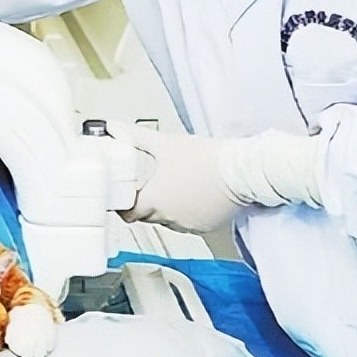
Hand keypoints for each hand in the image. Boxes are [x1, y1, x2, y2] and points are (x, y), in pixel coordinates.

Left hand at [107, 121, 326, 232]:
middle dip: (148, 201)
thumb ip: (136, 138)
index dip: (125, 204)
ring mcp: (187, 225)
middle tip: (155, 182)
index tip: (128, 194)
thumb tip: (115, 129)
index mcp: (154, 200)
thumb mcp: (166, 143)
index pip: (128, 213)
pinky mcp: (205, 227)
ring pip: (168, 219)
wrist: (241, 172)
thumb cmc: (205, 158)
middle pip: (147, 215)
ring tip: (178, 184)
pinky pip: (188, 222)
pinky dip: (187, 211)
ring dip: (168, 207)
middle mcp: (168, 218)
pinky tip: (194, 193)